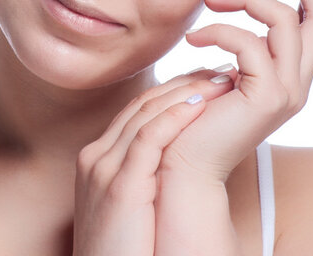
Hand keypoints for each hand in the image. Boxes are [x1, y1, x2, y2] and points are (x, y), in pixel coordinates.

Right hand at [72, 71, 234, 255]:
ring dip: (185, 94)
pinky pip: (148, 139)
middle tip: (215, 73)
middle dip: (180, 84)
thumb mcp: (126, 205)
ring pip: (145, 115)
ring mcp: (103, 169)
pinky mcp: (120, 186)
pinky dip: (175, 118)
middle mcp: (95, 156)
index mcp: (96, 159)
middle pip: (140, 106)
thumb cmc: (124, 250)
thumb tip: (170, 158)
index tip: (201, 83)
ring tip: (217, 82)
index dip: (169, 93)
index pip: (134, 112)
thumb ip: (139, 175)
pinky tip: (200, 105)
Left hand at [160, 0, 312, 181]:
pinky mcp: (266, 97)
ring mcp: (286, 91)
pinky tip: (193, 38)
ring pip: (286, 21)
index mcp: (287, 76)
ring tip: (209, 0)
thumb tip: (231, 14)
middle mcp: (296, 83)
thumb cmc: (193, 116)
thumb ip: (234, 47)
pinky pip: (250, 43)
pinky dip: (219, 31)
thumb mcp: (219, 72)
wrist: (182, 162)